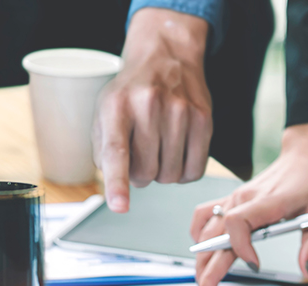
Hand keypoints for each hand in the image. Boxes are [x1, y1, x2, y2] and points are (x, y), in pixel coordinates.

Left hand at [95, 8, 210, 212]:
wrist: (166, 57)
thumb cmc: (130, 93)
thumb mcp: (104, 113)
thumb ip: (103, 152)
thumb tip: (118, 184)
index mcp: (117, 106)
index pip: (116, 151)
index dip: (117, 183)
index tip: (119, 206)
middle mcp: (149, 105)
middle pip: (146, 172)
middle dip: (139, 174)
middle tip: (139, 154)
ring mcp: (180, 111)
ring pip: (170, 176)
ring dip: (161, 173)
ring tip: (157, 148)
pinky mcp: (204, 119)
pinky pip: (194, 171)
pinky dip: (184, 172)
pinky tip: (177, 152)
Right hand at [188, 124, 307, 285]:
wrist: (307, 155)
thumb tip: (307, 269)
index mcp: (267, 202)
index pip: (237, 223)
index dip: (240, 248)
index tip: (255, 266)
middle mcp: (243, 199)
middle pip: (215, 235)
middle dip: (208, 268)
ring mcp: (234, 198)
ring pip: (207, 230)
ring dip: (201, 256)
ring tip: (201, 279)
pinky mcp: (232, 199)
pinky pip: (204, 215)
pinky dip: (198, 233)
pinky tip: (201, 249)